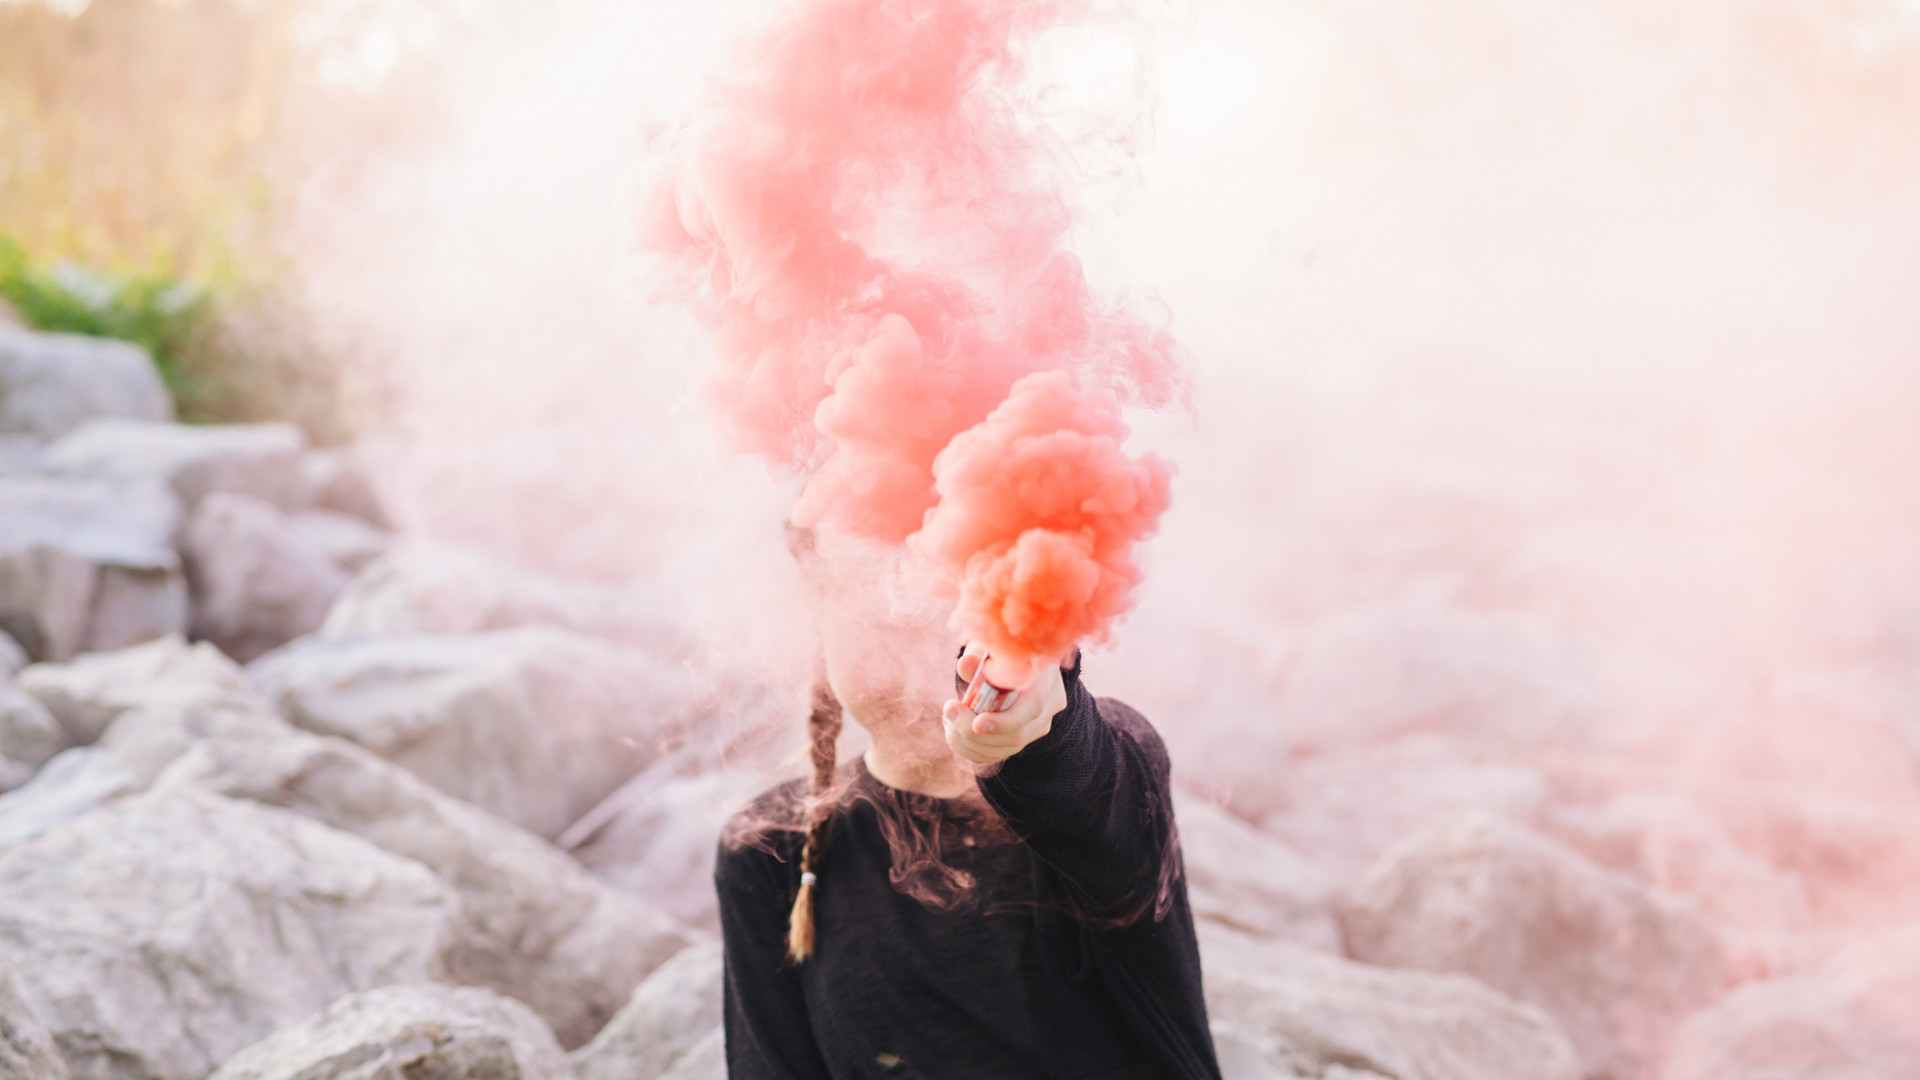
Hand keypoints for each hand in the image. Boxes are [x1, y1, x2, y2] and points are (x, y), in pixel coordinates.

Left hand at [942, 643, 1068, 766]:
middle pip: (1017, 734)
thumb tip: (965, 665)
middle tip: (948, 713)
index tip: (976, 723)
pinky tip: (955, 731)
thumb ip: (978, 656)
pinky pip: (999, 753)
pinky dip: (972, 748)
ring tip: (949, 718)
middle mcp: (1050, 703)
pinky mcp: (1026, 736)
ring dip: (969, 741)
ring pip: (1007, 747)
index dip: (1004, 721)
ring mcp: (1041, 723)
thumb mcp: (989, 646)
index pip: (1031, 707)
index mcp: (1045, 674)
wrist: (1012, 657)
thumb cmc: (999, 648)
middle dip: (976, 732)